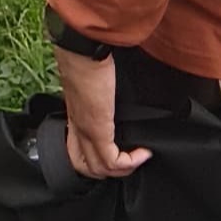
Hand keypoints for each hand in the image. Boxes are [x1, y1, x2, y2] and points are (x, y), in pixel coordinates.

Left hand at [57, 46, 149, 179]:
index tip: (121, 150)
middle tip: (129, 162)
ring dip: (123, 170)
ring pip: (97, 169)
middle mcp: (78, 126)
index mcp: (76, 115)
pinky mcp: (97, 129)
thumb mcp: (96, 79)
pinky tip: (144, 152)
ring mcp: (86, 129)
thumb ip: (104, 90)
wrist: (83, 48)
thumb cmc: (88, 55)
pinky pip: (111, 161)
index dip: (97, 157)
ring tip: (140, 158)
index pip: (77, 150)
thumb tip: (118, 91)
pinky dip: (130, 163)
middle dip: (107, 172)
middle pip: (83, 166)